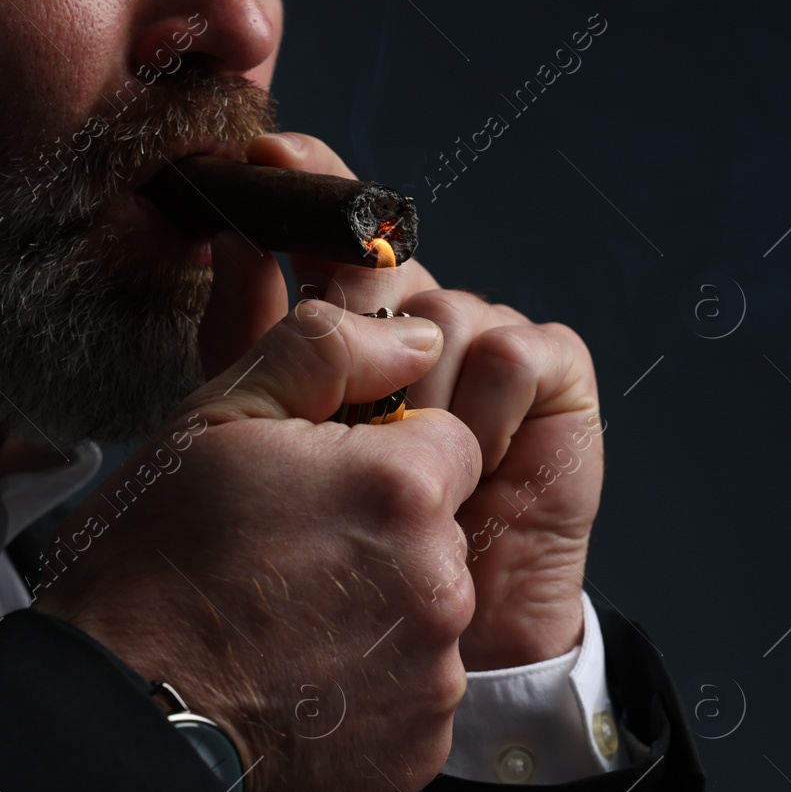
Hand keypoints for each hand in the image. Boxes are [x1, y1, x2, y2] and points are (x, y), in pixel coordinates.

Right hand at [34, 254, 482, 791]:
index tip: (319, 488)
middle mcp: (440, 582)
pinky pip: (416, 693)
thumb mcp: (217, 422)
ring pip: (430, 613)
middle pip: (442, 531)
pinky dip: (374, 688)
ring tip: (287, 630)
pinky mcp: (422, 745)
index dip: (379, 458)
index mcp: (402, 488)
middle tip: (290, 561)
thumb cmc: (153, 568)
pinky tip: (302, 684)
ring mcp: (435, 672)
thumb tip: (415, 336)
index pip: (444, 443)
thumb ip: (327, 354)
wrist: (120, 724)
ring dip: (379, 613)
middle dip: (384, 537)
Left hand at [245, 133, 604, 669]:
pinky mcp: (556, 382)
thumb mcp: (269, 439)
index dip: (311, 187)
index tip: (268, 154)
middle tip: (343, 387)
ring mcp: (491, 349)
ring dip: (426, 394)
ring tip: (413, 471)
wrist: (423, 637)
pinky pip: (517, 352)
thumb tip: (233, 235)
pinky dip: (490, 406)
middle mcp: (424, 327)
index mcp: (354, 329)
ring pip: (453, 310)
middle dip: (362, 315)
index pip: (335, 235)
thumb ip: (254, 340)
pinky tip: (477, 463)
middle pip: (393, 268)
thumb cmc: (337, 547)